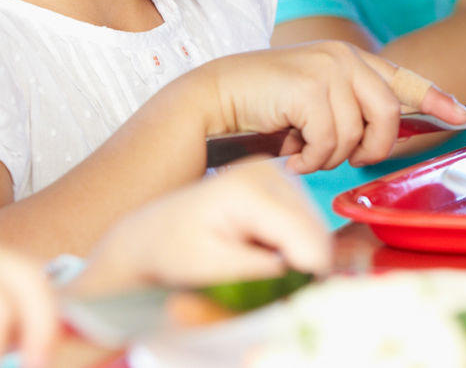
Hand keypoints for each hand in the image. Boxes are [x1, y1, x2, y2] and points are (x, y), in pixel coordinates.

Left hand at [76, 161, 330, 295]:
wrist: (151, 234)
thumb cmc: (172, 252)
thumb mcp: (212, 268)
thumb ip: (262, 270)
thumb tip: (308, 269)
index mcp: (249, 189)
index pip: (305, 235)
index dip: (307, 271)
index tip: (290, 295)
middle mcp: (267, 170)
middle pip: (314, 229)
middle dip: (302, 262)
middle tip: (269, 283)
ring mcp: (273, 172)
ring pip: (313, 226)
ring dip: (297, 253)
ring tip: (256, 263)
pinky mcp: (276, 181)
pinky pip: (302, 221)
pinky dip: (291, 244)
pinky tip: (261, 249)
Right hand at [194, 41, 465, 172]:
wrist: (214, 100)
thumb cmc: (262, 108)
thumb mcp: (315, 106)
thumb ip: (351, 111)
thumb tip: (386, 136)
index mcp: (347, 58)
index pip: (403, 78)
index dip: (436, 99)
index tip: (461, 116)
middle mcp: (342, 58)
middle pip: (389, 115)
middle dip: (371, 148)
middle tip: (343, 160)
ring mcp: (327, 69)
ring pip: (357, 135)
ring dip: (330, 157)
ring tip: (303, 151)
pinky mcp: (310, 88)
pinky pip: (330, 142)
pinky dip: (311, 159)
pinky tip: (291, 155)